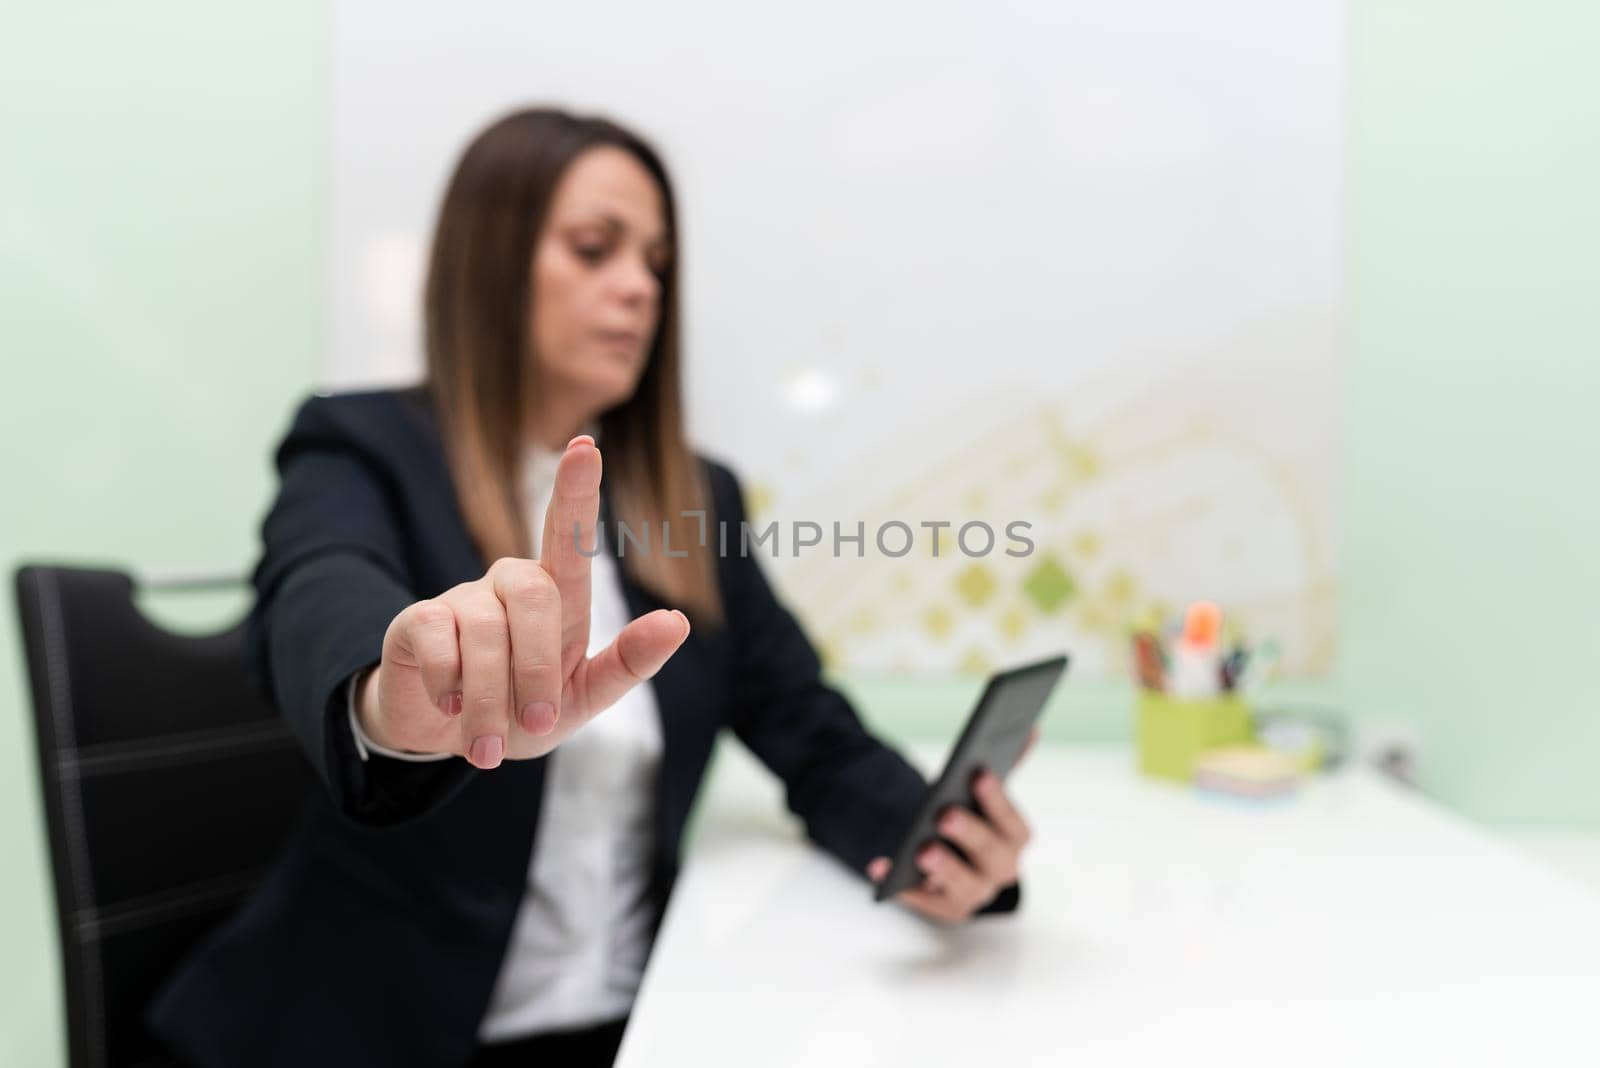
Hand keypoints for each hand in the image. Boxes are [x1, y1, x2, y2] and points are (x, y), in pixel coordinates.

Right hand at [356, 435, 690, 768]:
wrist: (444, 741)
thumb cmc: (521, 712)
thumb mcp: (581, 699)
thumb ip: (627, 664)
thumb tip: (678, 622)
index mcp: (559, 599)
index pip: (569, 537)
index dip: (576, 492)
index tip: (586, 446)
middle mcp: (511, 584)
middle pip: (535, 594)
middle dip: (536, 669)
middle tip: (533, 725)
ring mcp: (463, 597)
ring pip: (485, 628)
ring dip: (490, 696)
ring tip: (487, 744)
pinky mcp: (418, 618)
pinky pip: (438, 639)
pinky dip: (449, 685)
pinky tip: (449, 707)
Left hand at [866, 727, 1038, 922]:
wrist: (959, 863)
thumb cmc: (973, 820)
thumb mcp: (984, 796)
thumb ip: (1005, 765)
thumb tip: (1029, 728)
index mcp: (1015, 838)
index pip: (1014, 823)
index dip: (997, 799)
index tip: (978, 773)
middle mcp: (1002, 870)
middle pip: (992, 856)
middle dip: (970, 834)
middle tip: (945, 814)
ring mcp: (975, 893)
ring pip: (965, 887)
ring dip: (944, 868)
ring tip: (921, 850)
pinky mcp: (946, 910)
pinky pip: (922, 901)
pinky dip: (903, 887)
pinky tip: (880, 867)